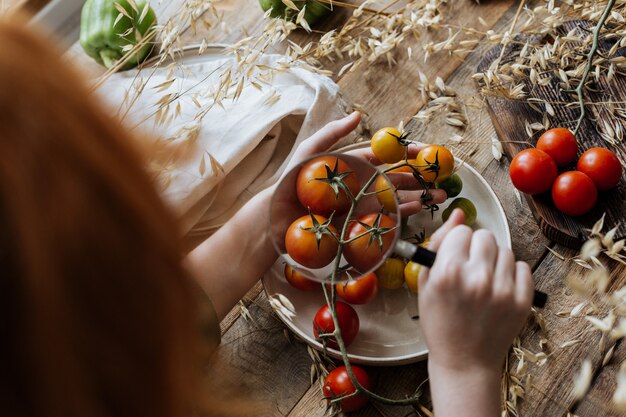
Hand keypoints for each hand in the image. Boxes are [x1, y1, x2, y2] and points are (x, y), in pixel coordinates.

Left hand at [282, 111, 446, 216]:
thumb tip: (358, 115)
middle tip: (443, 176)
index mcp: (354, 163)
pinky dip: (405, 213)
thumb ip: (332, 134)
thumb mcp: (309, 152)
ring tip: (442, 196)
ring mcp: (364, 203)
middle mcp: (363, 182)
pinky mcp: (361, 222)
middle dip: (422, 176)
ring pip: (398, 196)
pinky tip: (421, 210)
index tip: (427, 151)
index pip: (387, 154)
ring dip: (421, 195)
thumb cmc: (291, 183)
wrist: (279, 217)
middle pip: (398, 176)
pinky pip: (387, 217)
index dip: (408, 151)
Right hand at [419, 209, 532, 372]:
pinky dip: (512, 274)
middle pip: (485, 236)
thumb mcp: (426, 283)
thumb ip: (439, 244)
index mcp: (448, 272)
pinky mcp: (523, 301)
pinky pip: (523, 268)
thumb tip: (458, 214)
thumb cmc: (440, 322)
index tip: (455, 258)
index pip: (461, 232)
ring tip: (485, 281)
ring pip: (505, 250)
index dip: (456, 244)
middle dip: (477, 248)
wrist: (464, 361)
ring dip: (494, 260)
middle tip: (471, 268)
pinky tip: (499, 288)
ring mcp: (503, 290)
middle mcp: (477, 278)